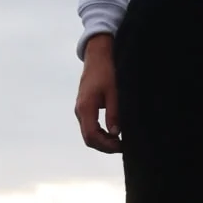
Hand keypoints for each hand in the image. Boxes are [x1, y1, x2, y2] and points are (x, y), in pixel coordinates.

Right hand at [75, 34, 122, 151]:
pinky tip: (113, 133)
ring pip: (88, 134)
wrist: (97, 56)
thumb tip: (116, 133)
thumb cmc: (106, 71)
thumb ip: (114, 113)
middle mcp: (80, 110)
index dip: (106, 145)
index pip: (91, 135)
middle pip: (88, 138)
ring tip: (120, 142)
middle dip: (105, 146)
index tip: (121, 147)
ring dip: (103, 141)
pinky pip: (90, 126)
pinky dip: (100, 134)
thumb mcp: (115, 92)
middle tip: (122, 147)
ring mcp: (81, 109)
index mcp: (85, 107)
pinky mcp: (85, 107)